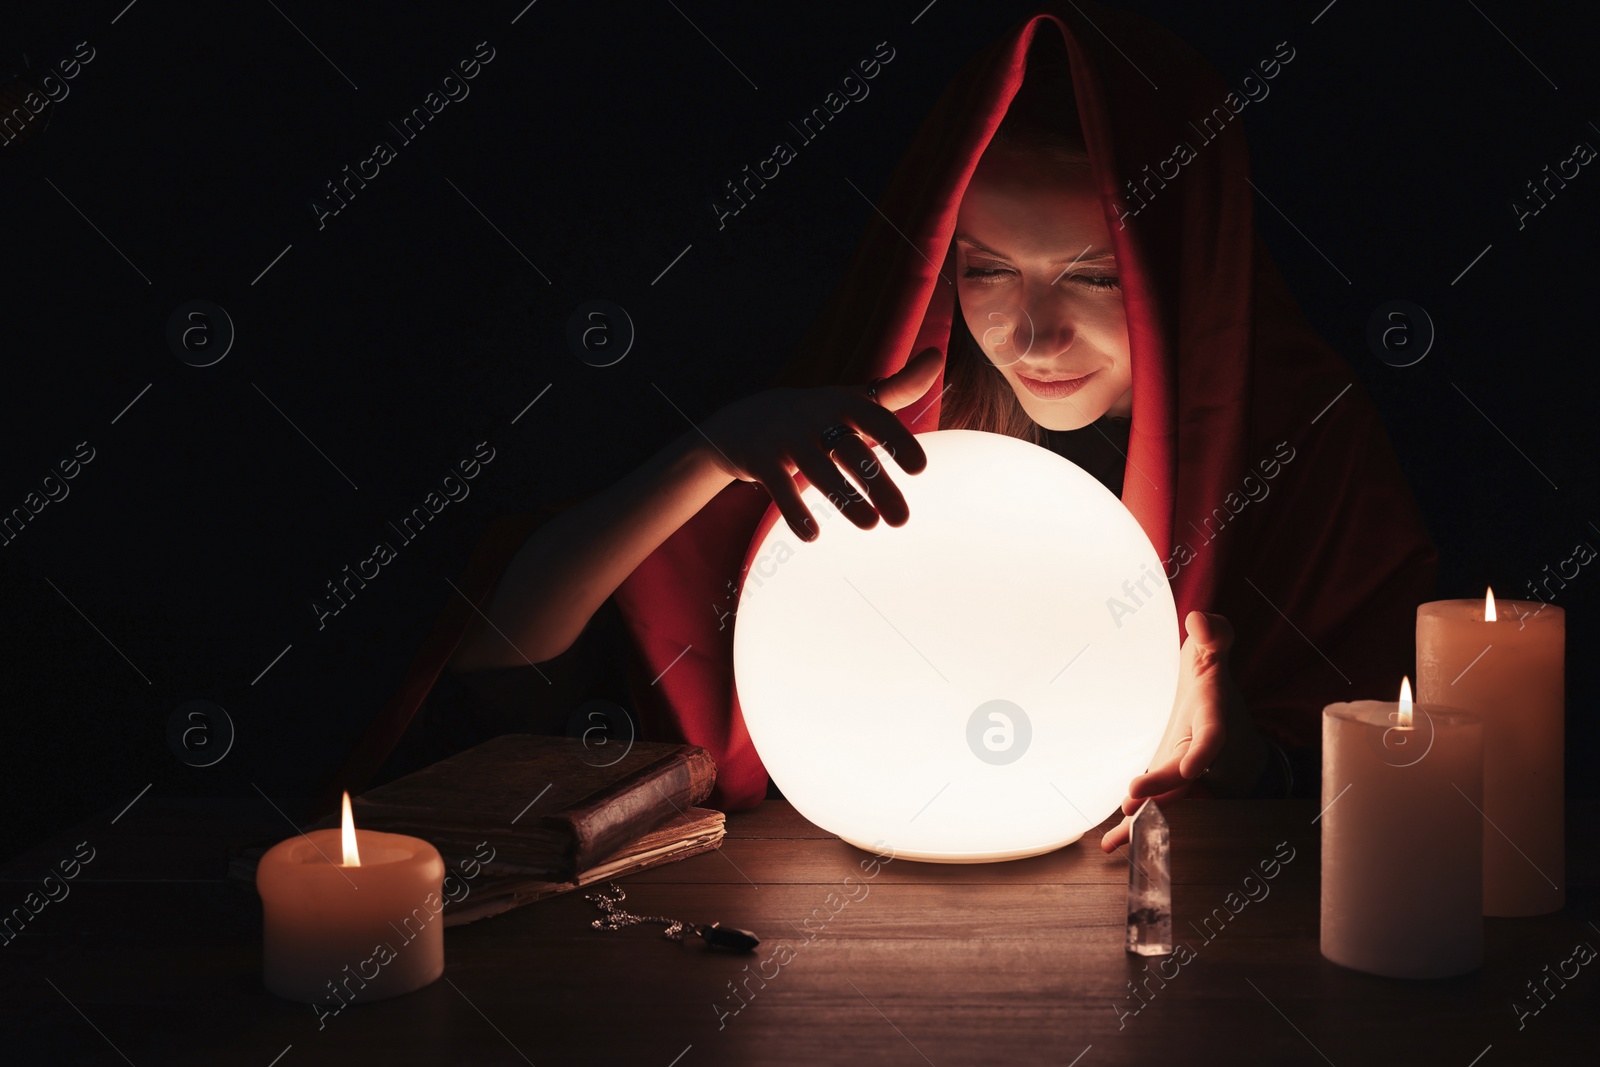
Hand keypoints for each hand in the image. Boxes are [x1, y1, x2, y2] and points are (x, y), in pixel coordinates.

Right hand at [699, 347, 943, 539]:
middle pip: (851, 451)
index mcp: (841, 402)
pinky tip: (812, 536)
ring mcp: (786, 438)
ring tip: (870, 525)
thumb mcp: (852, 399)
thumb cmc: (815, 415)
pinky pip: (780, 488)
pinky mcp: (761, 460)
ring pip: (819, 471)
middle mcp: (814, 416)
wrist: (742, 422)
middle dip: (878, 484)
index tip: (920, 469)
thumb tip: (937, 357)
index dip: (896, 441)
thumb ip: (898, 387)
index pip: (875, 418)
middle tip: (902, 519)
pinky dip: (795, 513)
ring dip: (845, 499)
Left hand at [1099, 611, 1265, 851]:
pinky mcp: (1160, 775)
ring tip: (1117, 838)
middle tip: (1134, 797)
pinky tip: (1109, 844)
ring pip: (1164, 797)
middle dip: (1161, 788)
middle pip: (1182, 774)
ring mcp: (1178, 766)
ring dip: (1142, 818)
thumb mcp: (1214, 652)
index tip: (1193, 766)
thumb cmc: (1208, 676)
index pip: (1211, 736)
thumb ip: (1214, 635)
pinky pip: (1148, 802)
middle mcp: (1196, 749)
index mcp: (1211, 718)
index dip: (1204, 752)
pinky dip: (1130, 824)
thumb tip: (1199, 620)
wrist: (1213, 706)